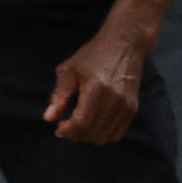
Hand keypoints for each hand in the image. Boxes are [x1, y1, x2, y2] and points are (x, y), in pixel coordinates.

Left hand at [42, 25, 150, 145]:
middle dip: (75, 135)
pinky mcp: (133, 109)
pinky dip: (102, 135)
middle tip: (67, 126)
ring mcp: (126, 106)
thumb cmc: (94, 55)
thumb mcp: (70, 70)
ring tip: (79, 124)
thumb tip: (48, 118)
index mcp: (97, 89)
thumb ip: (59, 95)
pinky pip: (116, 135)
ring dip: (88, 137)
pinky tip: (94, 123)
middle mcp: (115, 100)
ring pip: (103, 138)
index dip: (67, 131)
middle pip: (92, 134)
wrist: (125, 44)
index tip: (58, 127)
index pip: (81, 123)